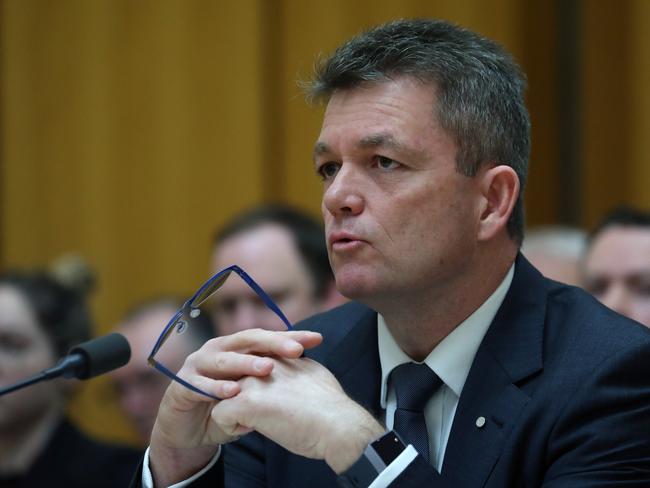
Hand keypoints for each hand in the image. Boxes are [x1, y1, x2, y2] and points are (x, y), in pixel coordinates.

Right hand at [149, 329, 322, 485]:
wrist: (186, 430)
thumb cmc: (225, 405)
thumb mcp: (252, 394)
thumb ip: (272, 384)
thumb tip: (310, 376)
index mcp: (237, 346)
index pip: (267, 338)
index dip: (291, 337)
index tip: (317, 339)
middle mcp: (219, 348)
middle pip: (248, 340)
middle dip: (273, 343)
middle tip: (296, 350)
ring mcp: (199, 364)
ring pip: (225, 359)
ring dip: (246, 363)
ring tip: (268, 368)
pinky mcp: (182, 385)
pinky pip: (200, 385)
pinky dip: (217, 388)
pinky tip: (233, 391)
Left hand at [211, 356, 384, 472]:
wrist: (338, 425)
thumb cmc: (331, 407)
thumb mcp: (313, 373)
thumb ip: (296, 367)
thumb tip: (296, 367)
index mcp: (281, 357)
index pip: (254, 363)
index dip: (254, 381)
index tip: (267, 399)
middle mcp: (263, 364)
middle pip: (235, 376)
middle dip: (239, 394)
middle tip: (255, 412)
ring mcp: (252, 382)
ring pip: (224, 394)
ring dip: (234, 409)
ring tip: (252, 422)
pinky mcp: (244, 402)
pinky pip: (221, 415)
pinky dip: (232, 427)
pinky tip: (252, 430)